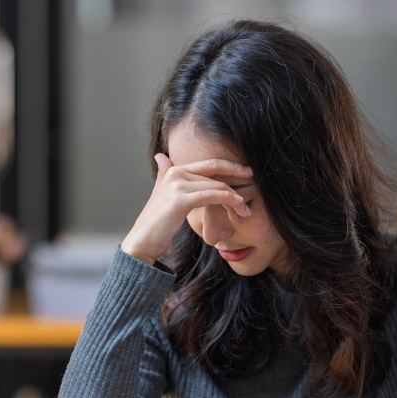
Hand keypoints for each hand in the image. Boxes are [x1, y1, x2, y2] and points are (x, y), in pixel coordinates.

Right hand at [120, 154, 251, 265]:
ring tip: (245, 209)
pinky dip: (226, 198)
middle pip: (215, 172)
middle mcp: (176, 173)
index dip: (229, 165)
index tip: (245, 171)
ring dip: (234, 197)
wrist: (143, 240)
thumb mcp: (161, 193)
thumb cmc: (157, 222)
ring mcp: (177, 185)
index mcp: (174, 170)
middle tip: (253, 183)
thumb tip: (161, 156)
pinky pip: (211, 195)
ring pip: (216, 185)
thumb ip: (165, 174)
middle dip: (236, 178)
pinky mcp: (180, 200)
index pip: (209, 164)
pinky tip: (237, 203)